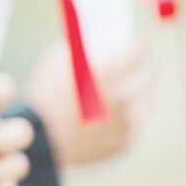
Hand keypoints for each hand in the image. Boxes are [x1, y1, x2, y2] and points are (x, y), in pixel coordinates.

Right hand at [25, 40, 152, 166]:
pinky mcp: (127, 142)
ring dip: (134, 97)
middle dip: (138, 69)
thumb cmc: (44, 97)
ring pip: (144, 102)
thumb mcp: (57, 61)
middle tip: (127, 70)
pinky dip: (125, 122)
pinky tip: (108, 120)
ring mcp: (128, 122)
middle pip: (147, 75)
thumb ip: (83, 49)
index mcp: (110, 71)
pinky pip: (134, 126)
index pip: (140, 48)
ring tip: (116, 98)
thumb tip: (98, 44)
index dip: (135, 45)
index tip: (133, 45)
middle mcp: (125, 96)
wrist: (38, 140)